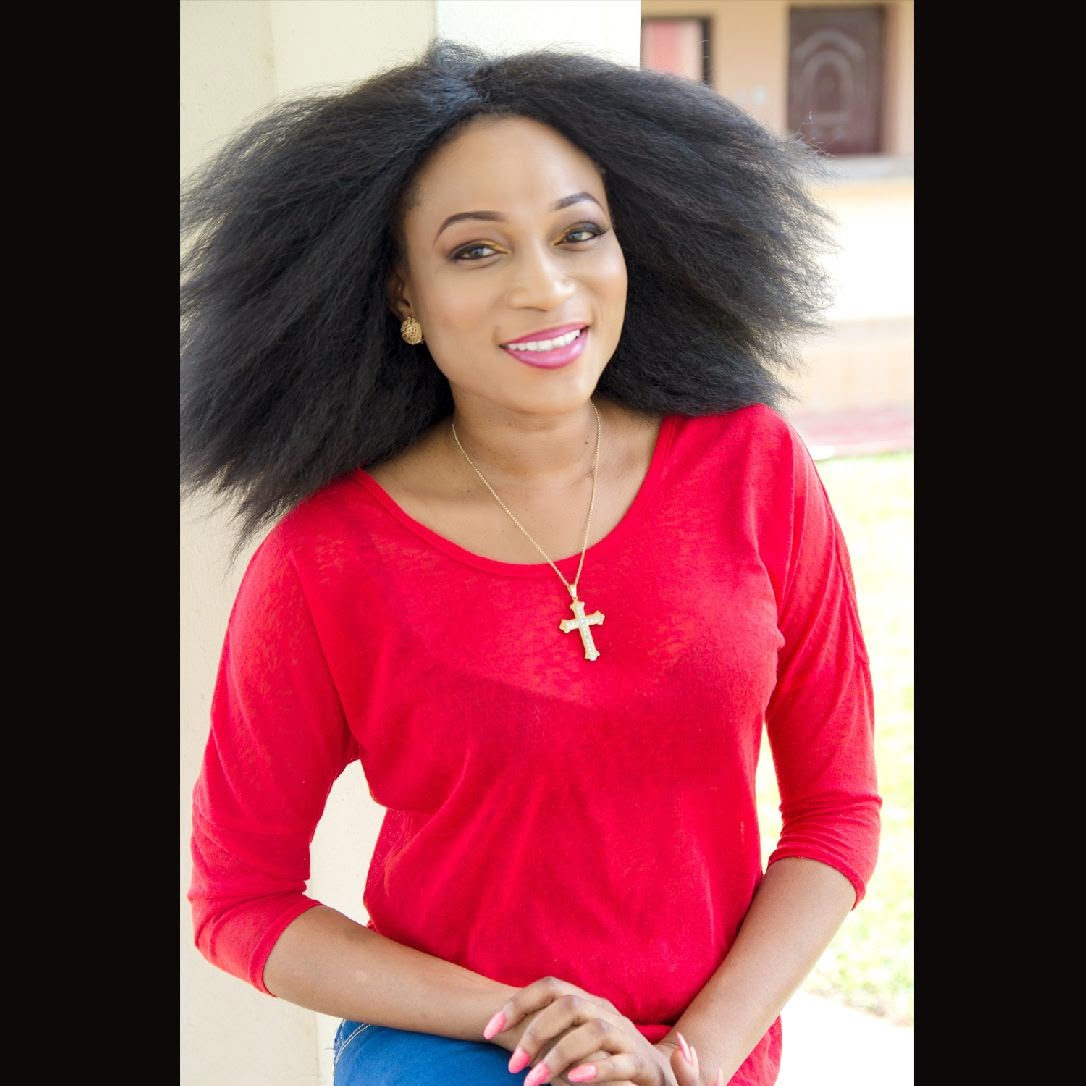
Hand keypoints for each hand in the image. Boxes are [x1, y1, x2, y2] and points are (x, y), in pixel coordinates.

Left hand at [482, 976, 722, 1084]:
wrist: (656, 1075)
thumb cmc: (604, 1056)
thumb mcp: (573, 1039)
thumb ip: (547, 1032)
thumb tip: (502, 1033)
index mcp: (585, 1002)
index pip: (548, 987)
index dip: (517, 1004)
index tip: (487, 1031)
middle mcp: (605, 1011)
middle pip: (569, 1005)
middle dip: (535, 1033)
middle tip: (512, 1066)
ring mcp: (625, 1035)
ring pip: (593, 1031)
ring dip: (559, 1055)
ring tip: (534, 1082)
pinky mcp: (641, 1063)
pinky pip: (619, 1061)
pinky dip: (595, 1069)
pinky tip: (573, 1080)